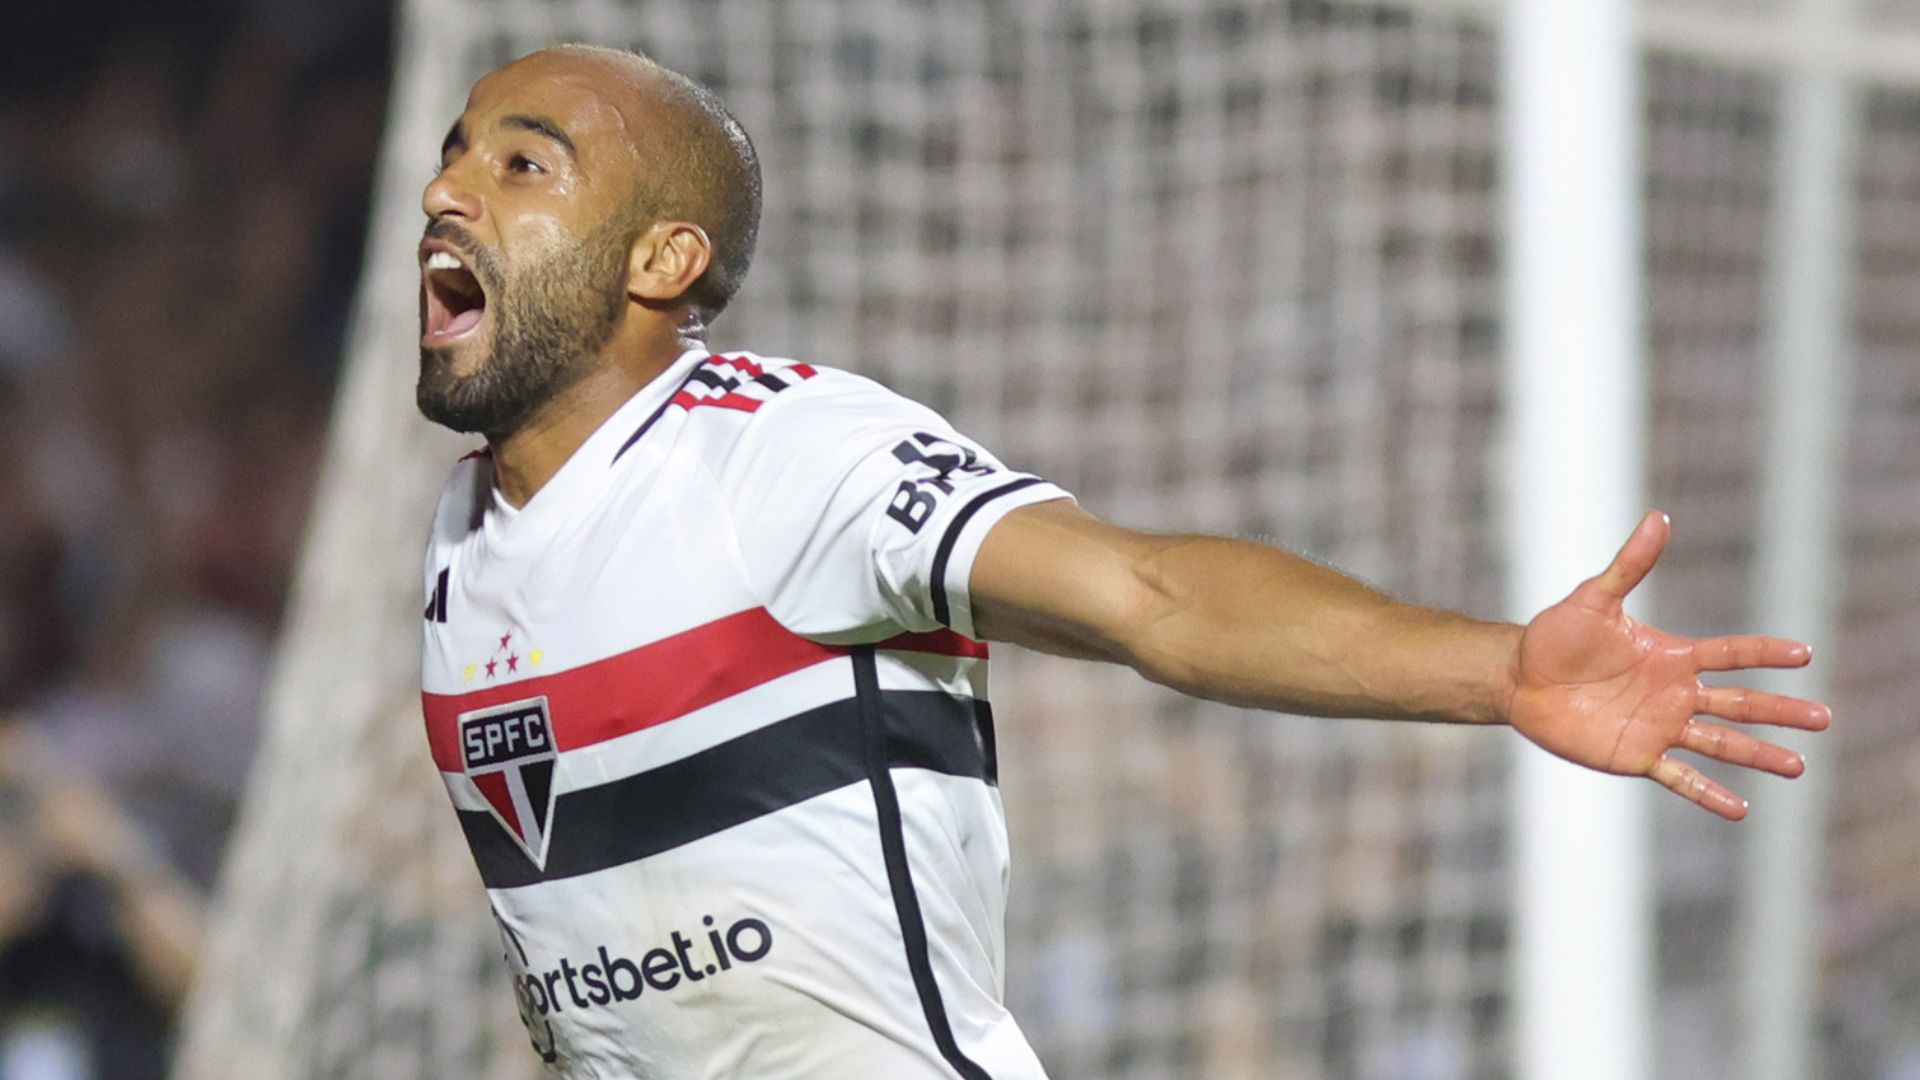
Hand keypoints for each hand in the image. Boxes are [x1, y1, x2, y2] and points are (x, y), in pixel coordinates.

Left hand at [1501, 510, 1831, 819]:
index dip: (1765, 654)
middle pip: (1739, 703)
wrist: (1519, 678)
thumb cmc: (1555, 635)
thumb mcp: (1594, 599)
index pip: (1730, 654)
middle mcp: (1674, 693)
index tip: (1804, 654)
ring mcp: (1659, 726)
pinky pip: (1680, 778)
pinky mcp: (1636, 755)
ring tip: (1796, 765)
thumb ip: (1629, 565)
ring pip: (1720, 743)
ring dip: (1757, 754)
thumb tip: (1657, 518)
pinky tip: (1739, 808)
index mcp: (1672, 655)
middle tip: (1822, 718)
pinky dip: (1708, 794)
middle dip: (1780, 711)